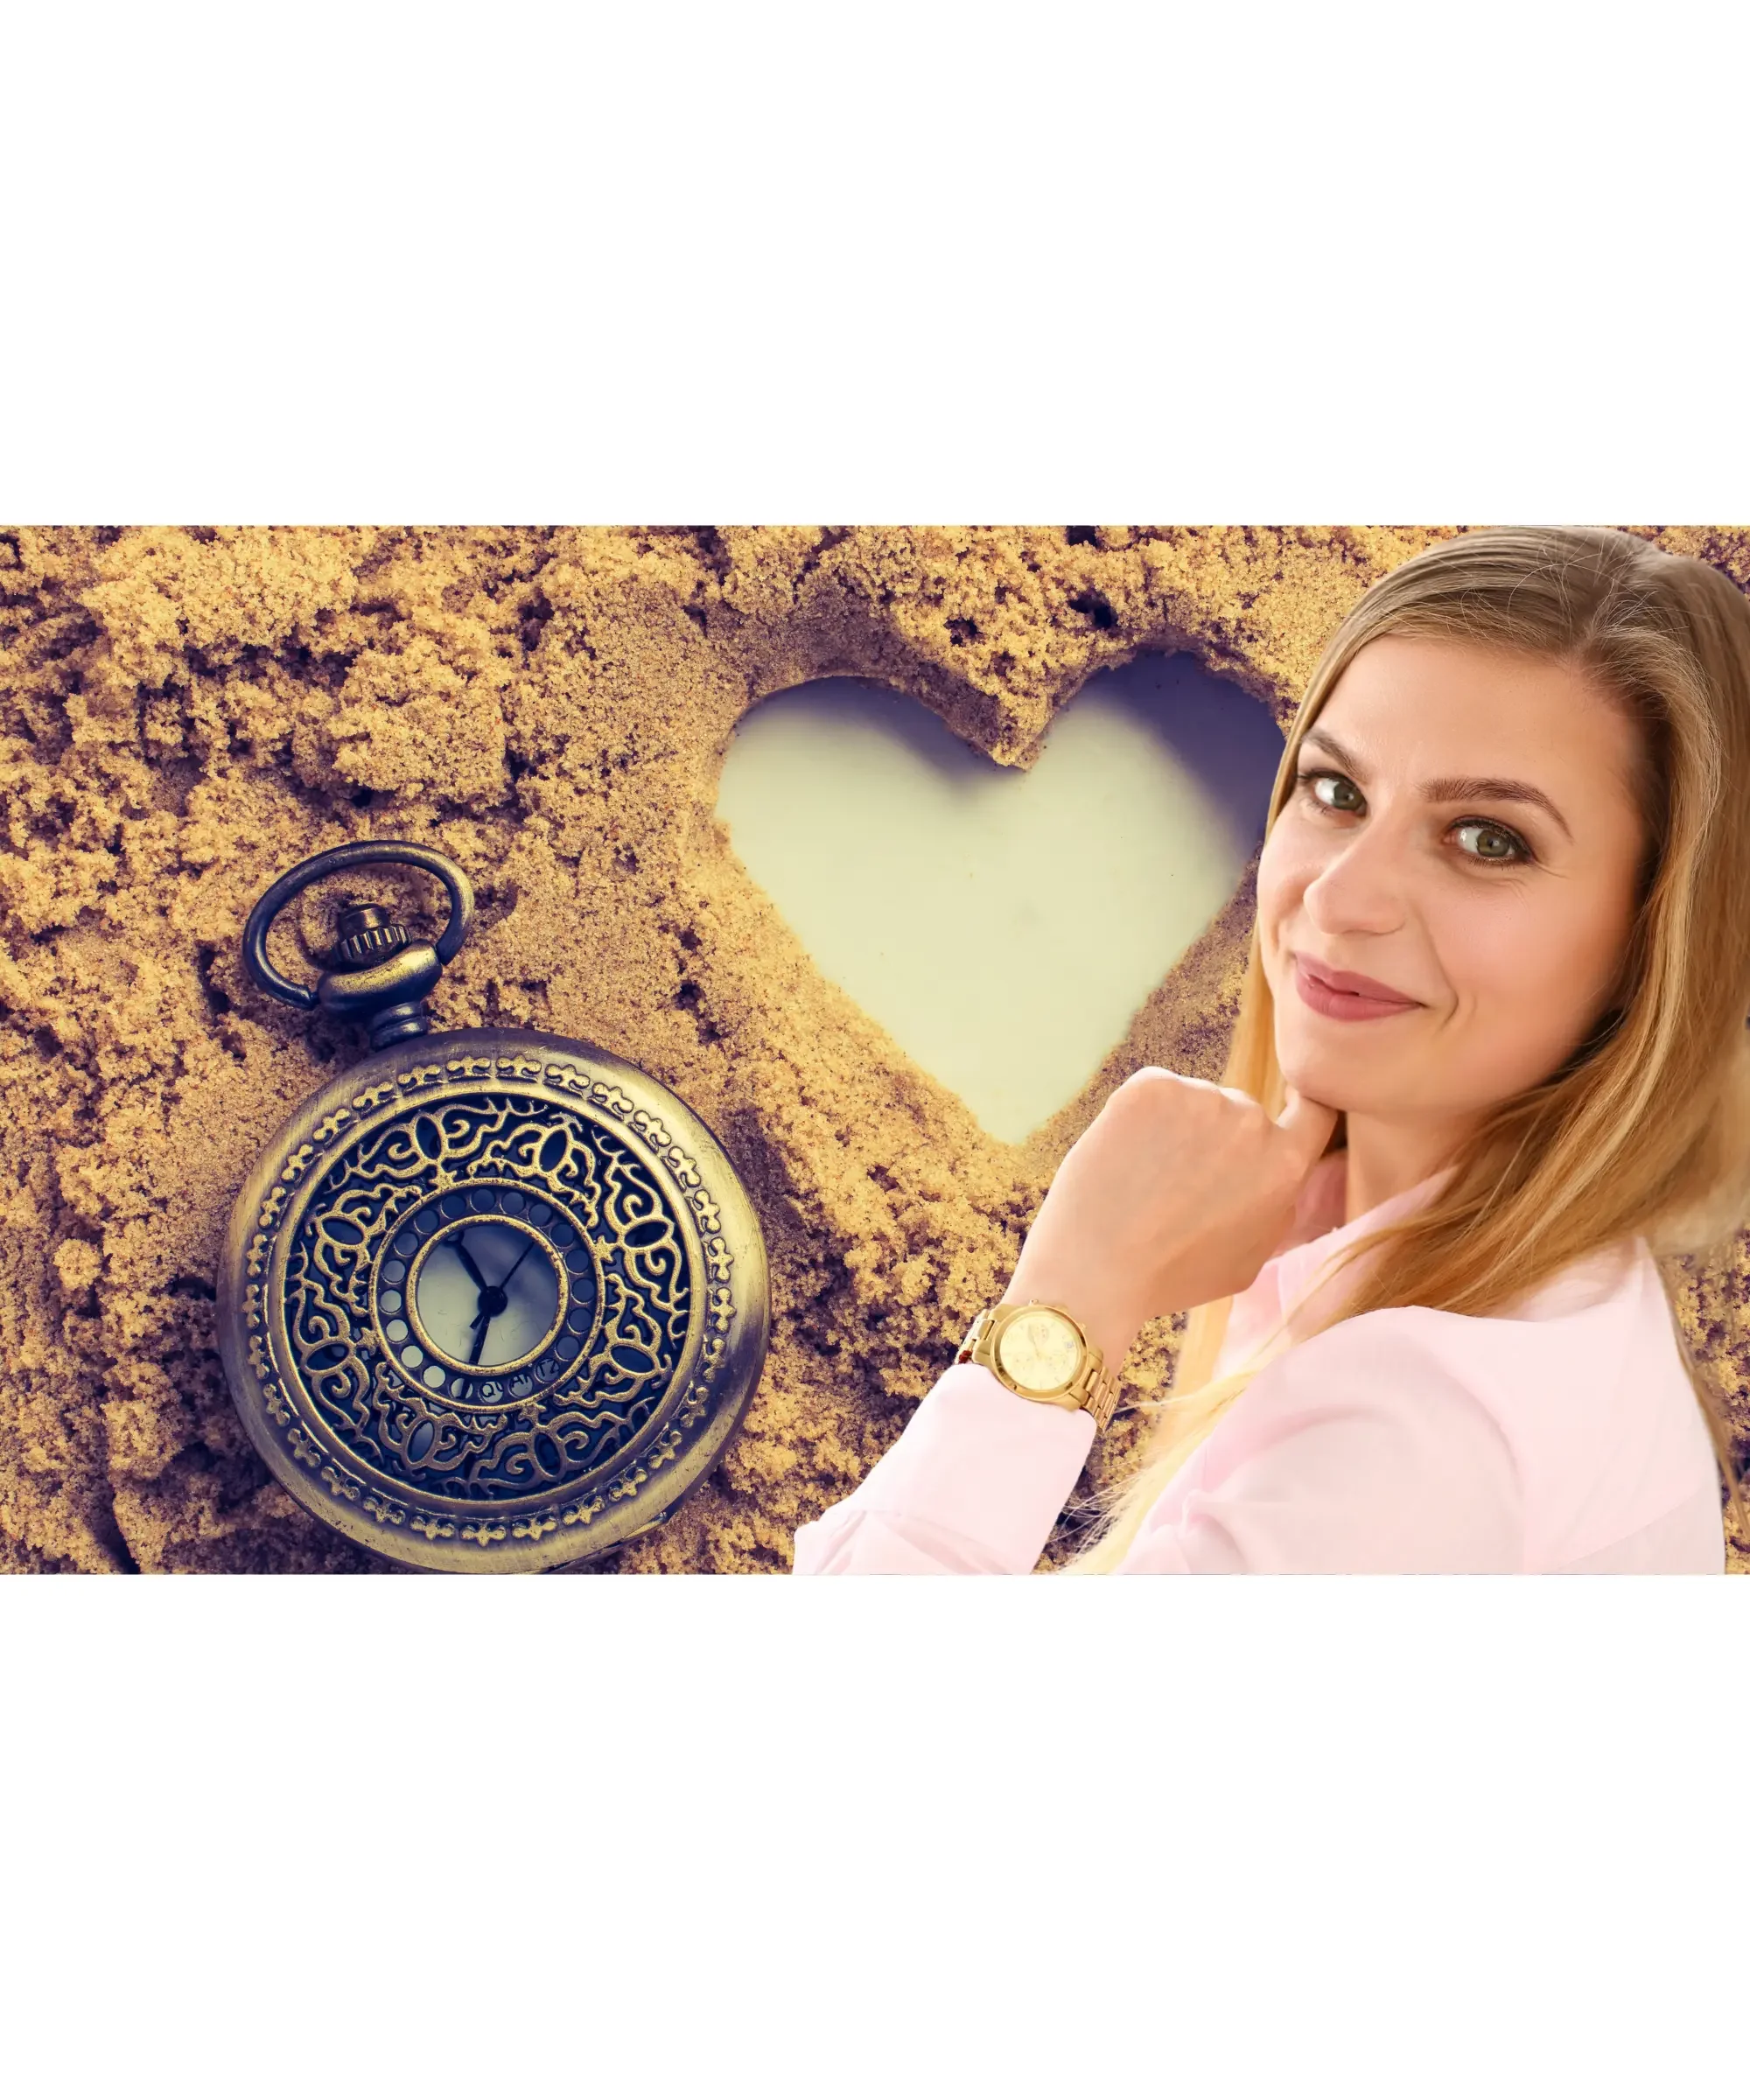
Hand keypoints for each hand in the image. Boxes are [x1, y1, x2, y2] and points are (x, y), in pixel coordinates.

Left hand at [1001, 1068, 1339, 1366]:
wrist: (1096, 1270)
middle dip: (1216, 1138)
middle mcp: (1251, 1121)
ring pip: (1194, 1102)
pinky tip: (1122, 1159)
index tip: (1281, 1111)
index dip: (1298, 1109)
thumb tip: (1278, 1178)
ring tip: (1142, 1180)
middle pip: (1242, 1111)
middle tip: (1175, 1183)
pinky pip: (1153, 1092)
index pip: (1313, 1114)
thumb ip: (1274, 1207)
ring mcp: (1200, 1098)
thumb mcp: (1251, 1257)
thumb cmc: (1172, 1275)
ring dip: (1174, 1128)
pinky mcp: (1150, 1086)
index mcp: (1285, 1164)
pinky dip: (1138, 1118)